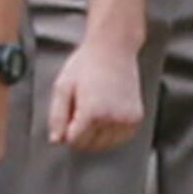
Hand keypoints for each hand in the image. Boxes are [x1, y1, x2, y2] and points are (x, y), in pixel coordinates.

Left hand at [44, 39, 142, 153]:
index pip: (74, 141)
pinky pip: (120, 138)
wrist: (114, 48)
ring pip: (106, 145)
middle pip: (90, 145)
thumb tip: (56, 139)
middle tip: (80, 111)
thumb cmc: (88, 63)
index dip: (66, 132)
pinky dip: (110, 133)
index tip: (67, 118)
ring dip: (96, 135)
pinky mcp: (136, 118)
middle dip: (80, 134)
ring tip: (94, 110)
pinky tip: (105, 115)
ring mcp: (127, 119)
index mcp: (92, 112)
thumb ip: (57, 117)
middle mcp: (112, 118)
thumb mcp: (62, 87)